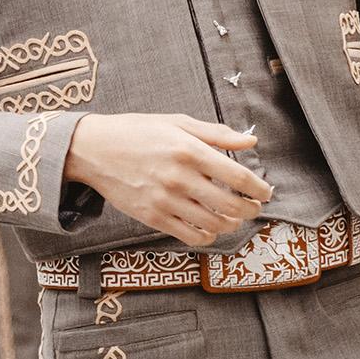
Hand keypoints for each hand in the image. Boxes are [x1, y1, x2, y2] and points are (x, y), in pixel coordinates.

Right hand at [63, 114, 268, 246]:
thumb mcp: (176, 122)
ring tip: (233, 217)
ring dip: (232, 224)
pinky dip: (208, 236)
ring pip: (215, 225)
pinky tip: (210, 226)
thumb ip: (216, 134)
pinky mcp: (153, 218)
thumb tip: (250, 141)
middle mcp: (179, 178)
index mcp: (188, 150)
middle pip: (232, 206)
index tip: (266, 191)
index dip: (259, 188)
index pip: (238, 177)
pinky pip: (192, 237)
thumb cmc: (137, 131)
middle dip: (251, 209)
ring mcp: (166, 201)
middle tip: (254, 206)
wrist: (94, 149)